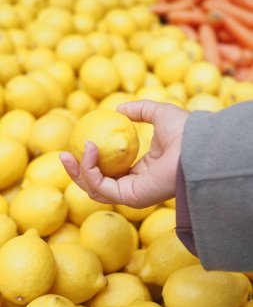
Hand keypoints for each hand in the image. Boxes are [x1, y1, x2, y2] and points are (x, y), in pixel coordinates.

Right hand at [60, 100, 188, 207]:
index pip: (109, 172)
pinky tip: (87, 150)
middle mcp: (134, 185)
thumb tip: (119, 109)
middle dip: (77, 172)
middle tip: (63, 155)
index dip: (90, 161)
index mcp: (140, 171)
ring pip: (94, 190)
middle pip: (97, 185)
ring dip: (78, 172)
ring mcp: (132, 194)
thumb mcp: (158, 113)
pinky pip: (101, 187)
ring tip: (68, 154)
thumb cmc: (184, 132)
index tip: (78, 144)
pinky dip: (89, 170)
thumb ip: (140, 110)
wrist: (196, 146)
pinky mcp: (130, 197)